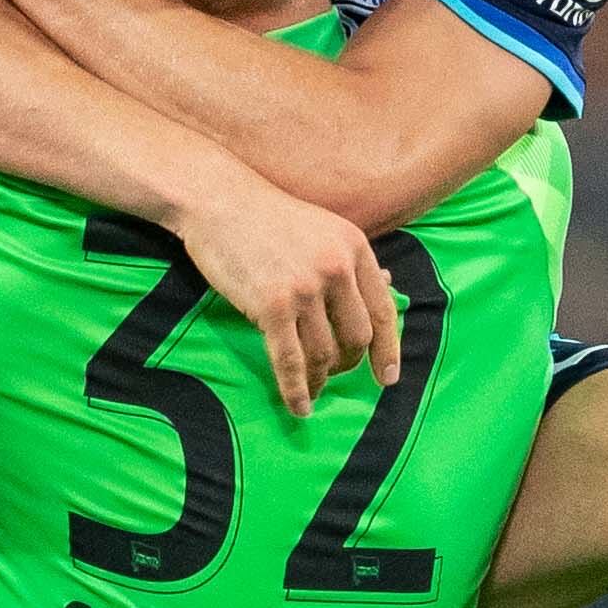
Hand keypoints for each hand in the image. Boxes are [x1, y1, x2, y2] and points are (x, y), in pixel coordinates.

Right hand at [168, 161, 398, 419]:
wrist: (218, 200)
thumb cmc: (268, 217)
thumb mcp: (323, 229)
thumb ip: (353, 260)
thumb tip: (389, 283)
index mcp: (354, 249)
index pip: (384, 311)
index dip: (388, 350)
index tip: (386, 378)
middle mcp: (336, 269)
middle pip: (357, 337)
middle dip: (349, 365)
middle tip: (334, 375)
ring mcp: (305, 288)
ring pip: (325, 353)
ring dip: (321, 380)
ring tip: (313, 391)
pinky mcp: (272, 306)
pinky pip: (291, 361)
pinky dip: (297, 390)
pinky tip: (300, 407)